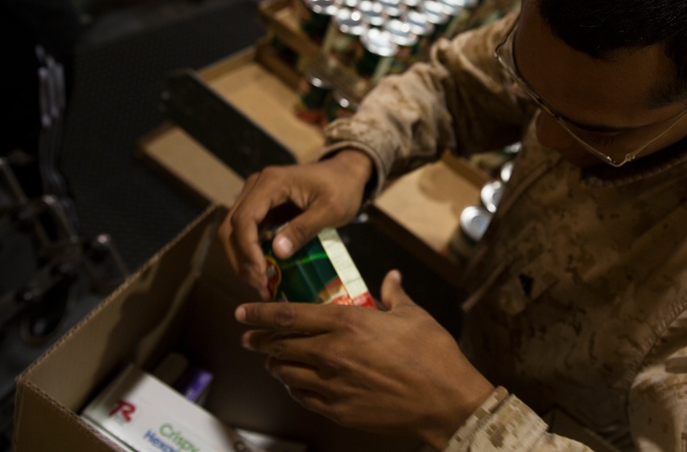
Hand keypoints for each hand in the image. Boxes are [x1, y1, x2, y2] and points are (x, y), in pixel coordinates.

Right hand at [217, 149, 373, 298]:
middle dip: (241, 260)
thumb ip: (304, 229)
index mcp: (271, 182)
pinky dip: (252, 255)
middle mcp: (256, 187)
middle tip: (260, 286)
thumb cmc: (342, 187)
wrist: (346, 173)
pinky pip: (247, 234)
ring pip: (234, 233)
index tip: (262, 273)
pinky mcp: (261, 209)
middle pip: (231, 228)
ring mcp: (256, 197)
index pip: (244, 218)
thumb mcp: (330, 210)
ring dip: (243, 261)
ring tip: (262, 285)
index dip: (247, 249)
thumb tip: (278, 252)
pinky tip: (264, 273)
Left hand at [237, 270, 494, 448]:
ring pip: (287, 373)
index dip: (260, 313)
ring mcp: (332, 384)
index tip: (241, 312)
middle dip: (259, 340)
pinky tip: (295, 384)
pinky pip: (303, 397)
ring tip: (271, 361)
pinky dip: (294, 388)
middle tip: (249, 337)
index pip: (289, 315)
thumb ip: (393, 295)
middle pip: (280, 346)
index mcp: (347, 322)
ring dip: (275, 365)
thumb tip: (392, 277)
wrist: (444, 400)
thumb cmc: (432, 354)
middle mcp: (331, 353)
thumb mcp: (413, 315)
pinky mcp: (338, 410)